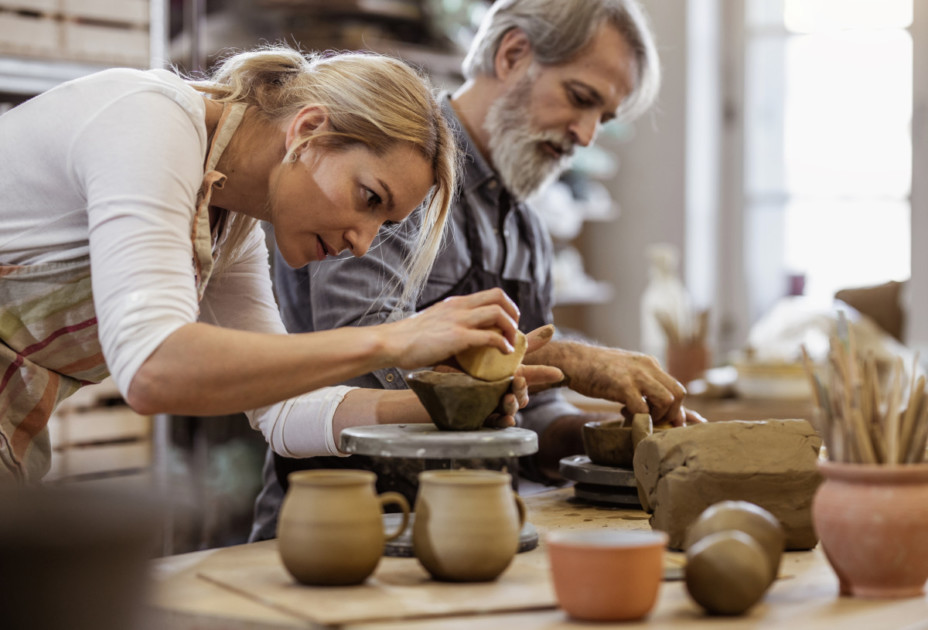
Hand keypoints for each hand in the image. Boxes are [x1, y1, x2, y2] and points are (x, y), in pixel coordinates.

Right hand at [381, 288, 520, 368]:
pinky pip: (490, 336)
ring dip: (511, 328)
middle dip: (513, 313)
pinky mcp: (457, 336)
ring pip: (498, 313)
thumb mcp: (434, 324)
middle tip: (513, 331)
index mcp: (455, 303)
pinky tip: (504, 353)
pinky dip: (503, 344)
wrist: (391, 343)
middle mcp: (459, 307)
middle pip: (499, 297)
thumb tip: (463, 343)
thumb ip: (451, 327)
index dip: (506, 307)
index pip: (490, 294)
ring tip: (511, 343)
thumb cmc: (409, 340)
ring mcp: (458, 320)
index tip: (507, 323)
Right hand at [540, 344, 689, 426]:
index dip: (676, 409)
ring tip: (639, 418)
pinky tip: (624, 415)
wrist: (573, 361)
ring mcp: (636, 375)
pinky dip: (639, 420)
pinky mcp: (622, 386)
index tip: (668, 423)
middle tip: (653, 422)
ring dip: (657, 417)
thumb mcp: (625, 373)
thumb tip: (656, 406)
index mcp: (650, 364)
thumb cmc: (596, 370)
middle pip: (679, 393)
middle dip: (671, 415)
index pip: (676, 387)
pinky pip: (643, 409)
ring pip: (667, 400)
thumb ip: (641, 385)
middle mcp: (648, 367)